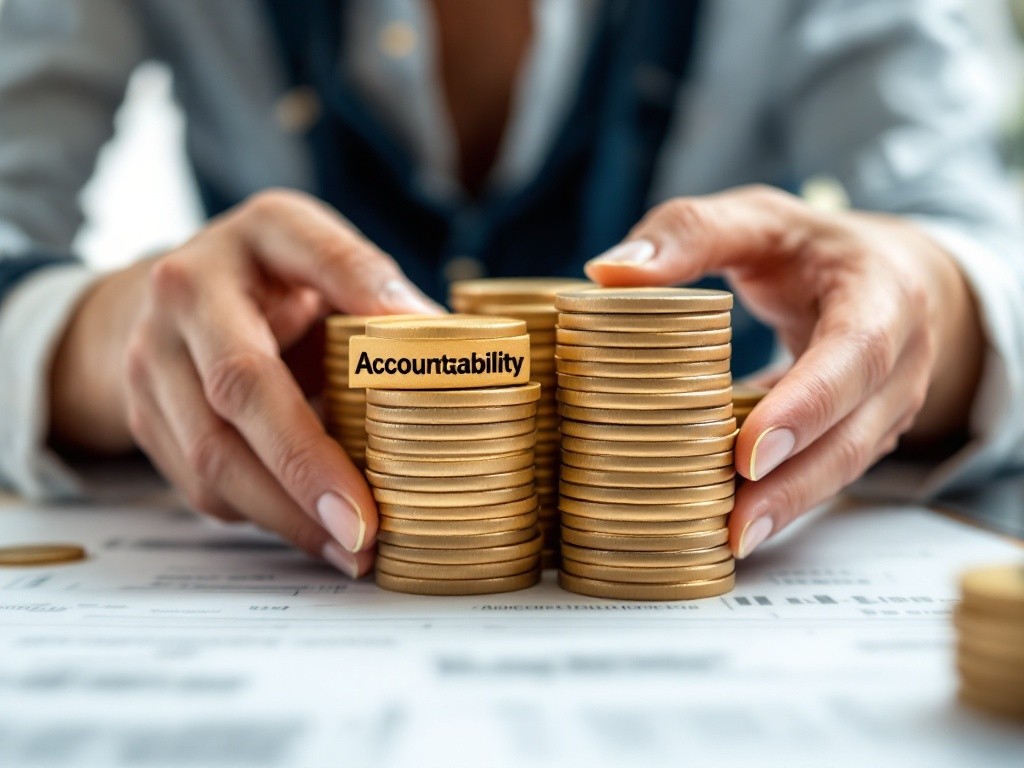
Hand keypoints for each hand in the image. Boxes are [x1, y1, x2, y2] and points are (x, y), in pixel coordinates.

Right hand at [49, 189, 442, 575]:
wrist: (171, 300)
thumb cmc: (272, 281)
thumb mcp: (325, 262)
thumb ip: (378, 294)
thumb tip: (450, 345)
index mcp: (261, 234)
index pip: (328, 263)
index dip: (373, 308)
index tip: (422, 370)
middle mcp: (188, 290)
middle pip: (242, 385)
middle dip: (306, 465)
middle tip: (365, 529)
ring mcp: (152, 356)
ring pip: (211, 452)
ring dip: (286, 513)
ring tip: (352, 549)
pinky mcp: (142, 414)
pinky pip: (199, 483)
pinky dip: (260, 515)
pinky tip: (310, 532)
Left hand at [585, 185, 982, 557]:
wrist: (891, 274)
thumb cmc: (812, 247)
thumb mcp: (757, 219)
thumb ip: (690, 234)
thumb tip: (608, 270)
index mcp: (882, 292)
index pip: (854, 353)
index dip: (807, 405)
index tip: (750, 451)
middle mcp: (901, 357)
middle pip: (853, 432)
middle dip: (794, 483)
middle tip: (735, 523)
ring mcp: (891, 404)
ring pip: (846, 466)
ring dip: (790, 506)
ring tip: (731, 539)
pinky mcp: (866, 433)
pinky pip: (830, 472)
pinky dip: (789, 499)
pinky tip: (739, 526)